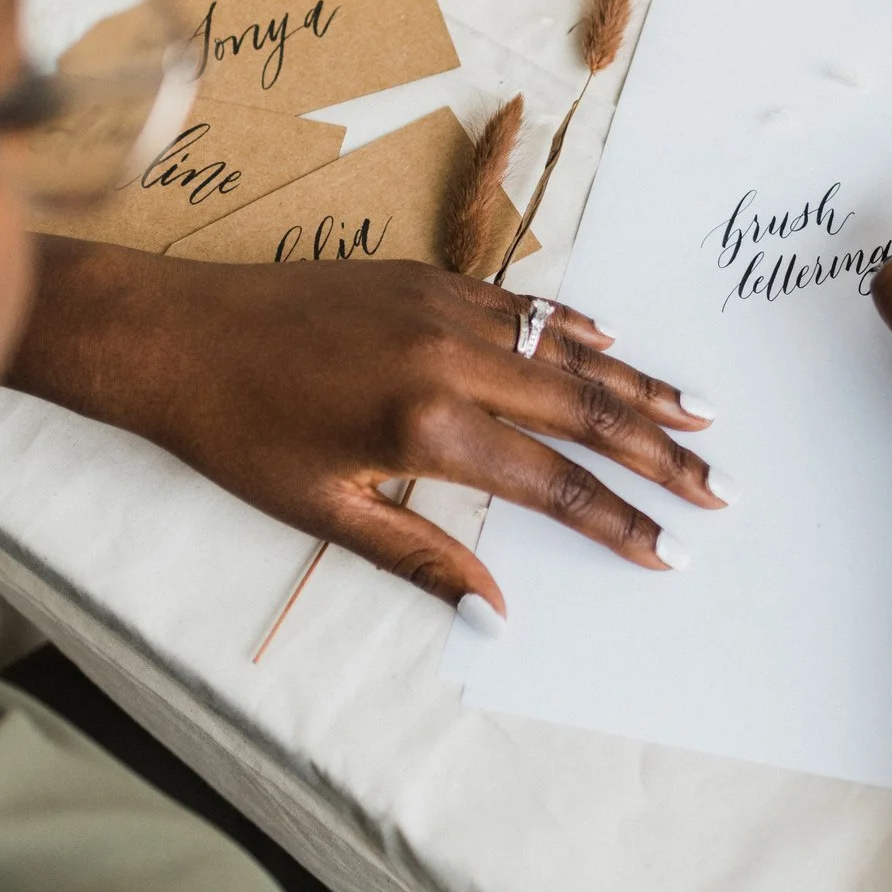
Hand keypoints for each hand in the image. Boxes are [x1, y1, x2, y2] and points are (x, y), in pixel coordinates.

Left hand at [7, 240, 724, 615]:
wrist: (172, 334)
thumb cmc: (236, 435)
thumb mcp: (326, 512)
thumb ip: (423, 558)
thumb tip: (496, 613)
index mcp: (426, 429)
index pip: (552, 484)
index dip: (618, 521)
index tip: (670, 550)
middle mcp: (450, 359)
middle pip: (584, 410)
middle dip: (660, 451)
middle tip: (719, 482)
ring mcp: (444, 309)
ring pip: (566, 352)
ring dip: (637, 384)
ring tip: (698, 412)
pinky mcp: (426, 279)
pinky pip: (523, 305)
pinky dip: (573, 329)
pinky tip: (612, 342)